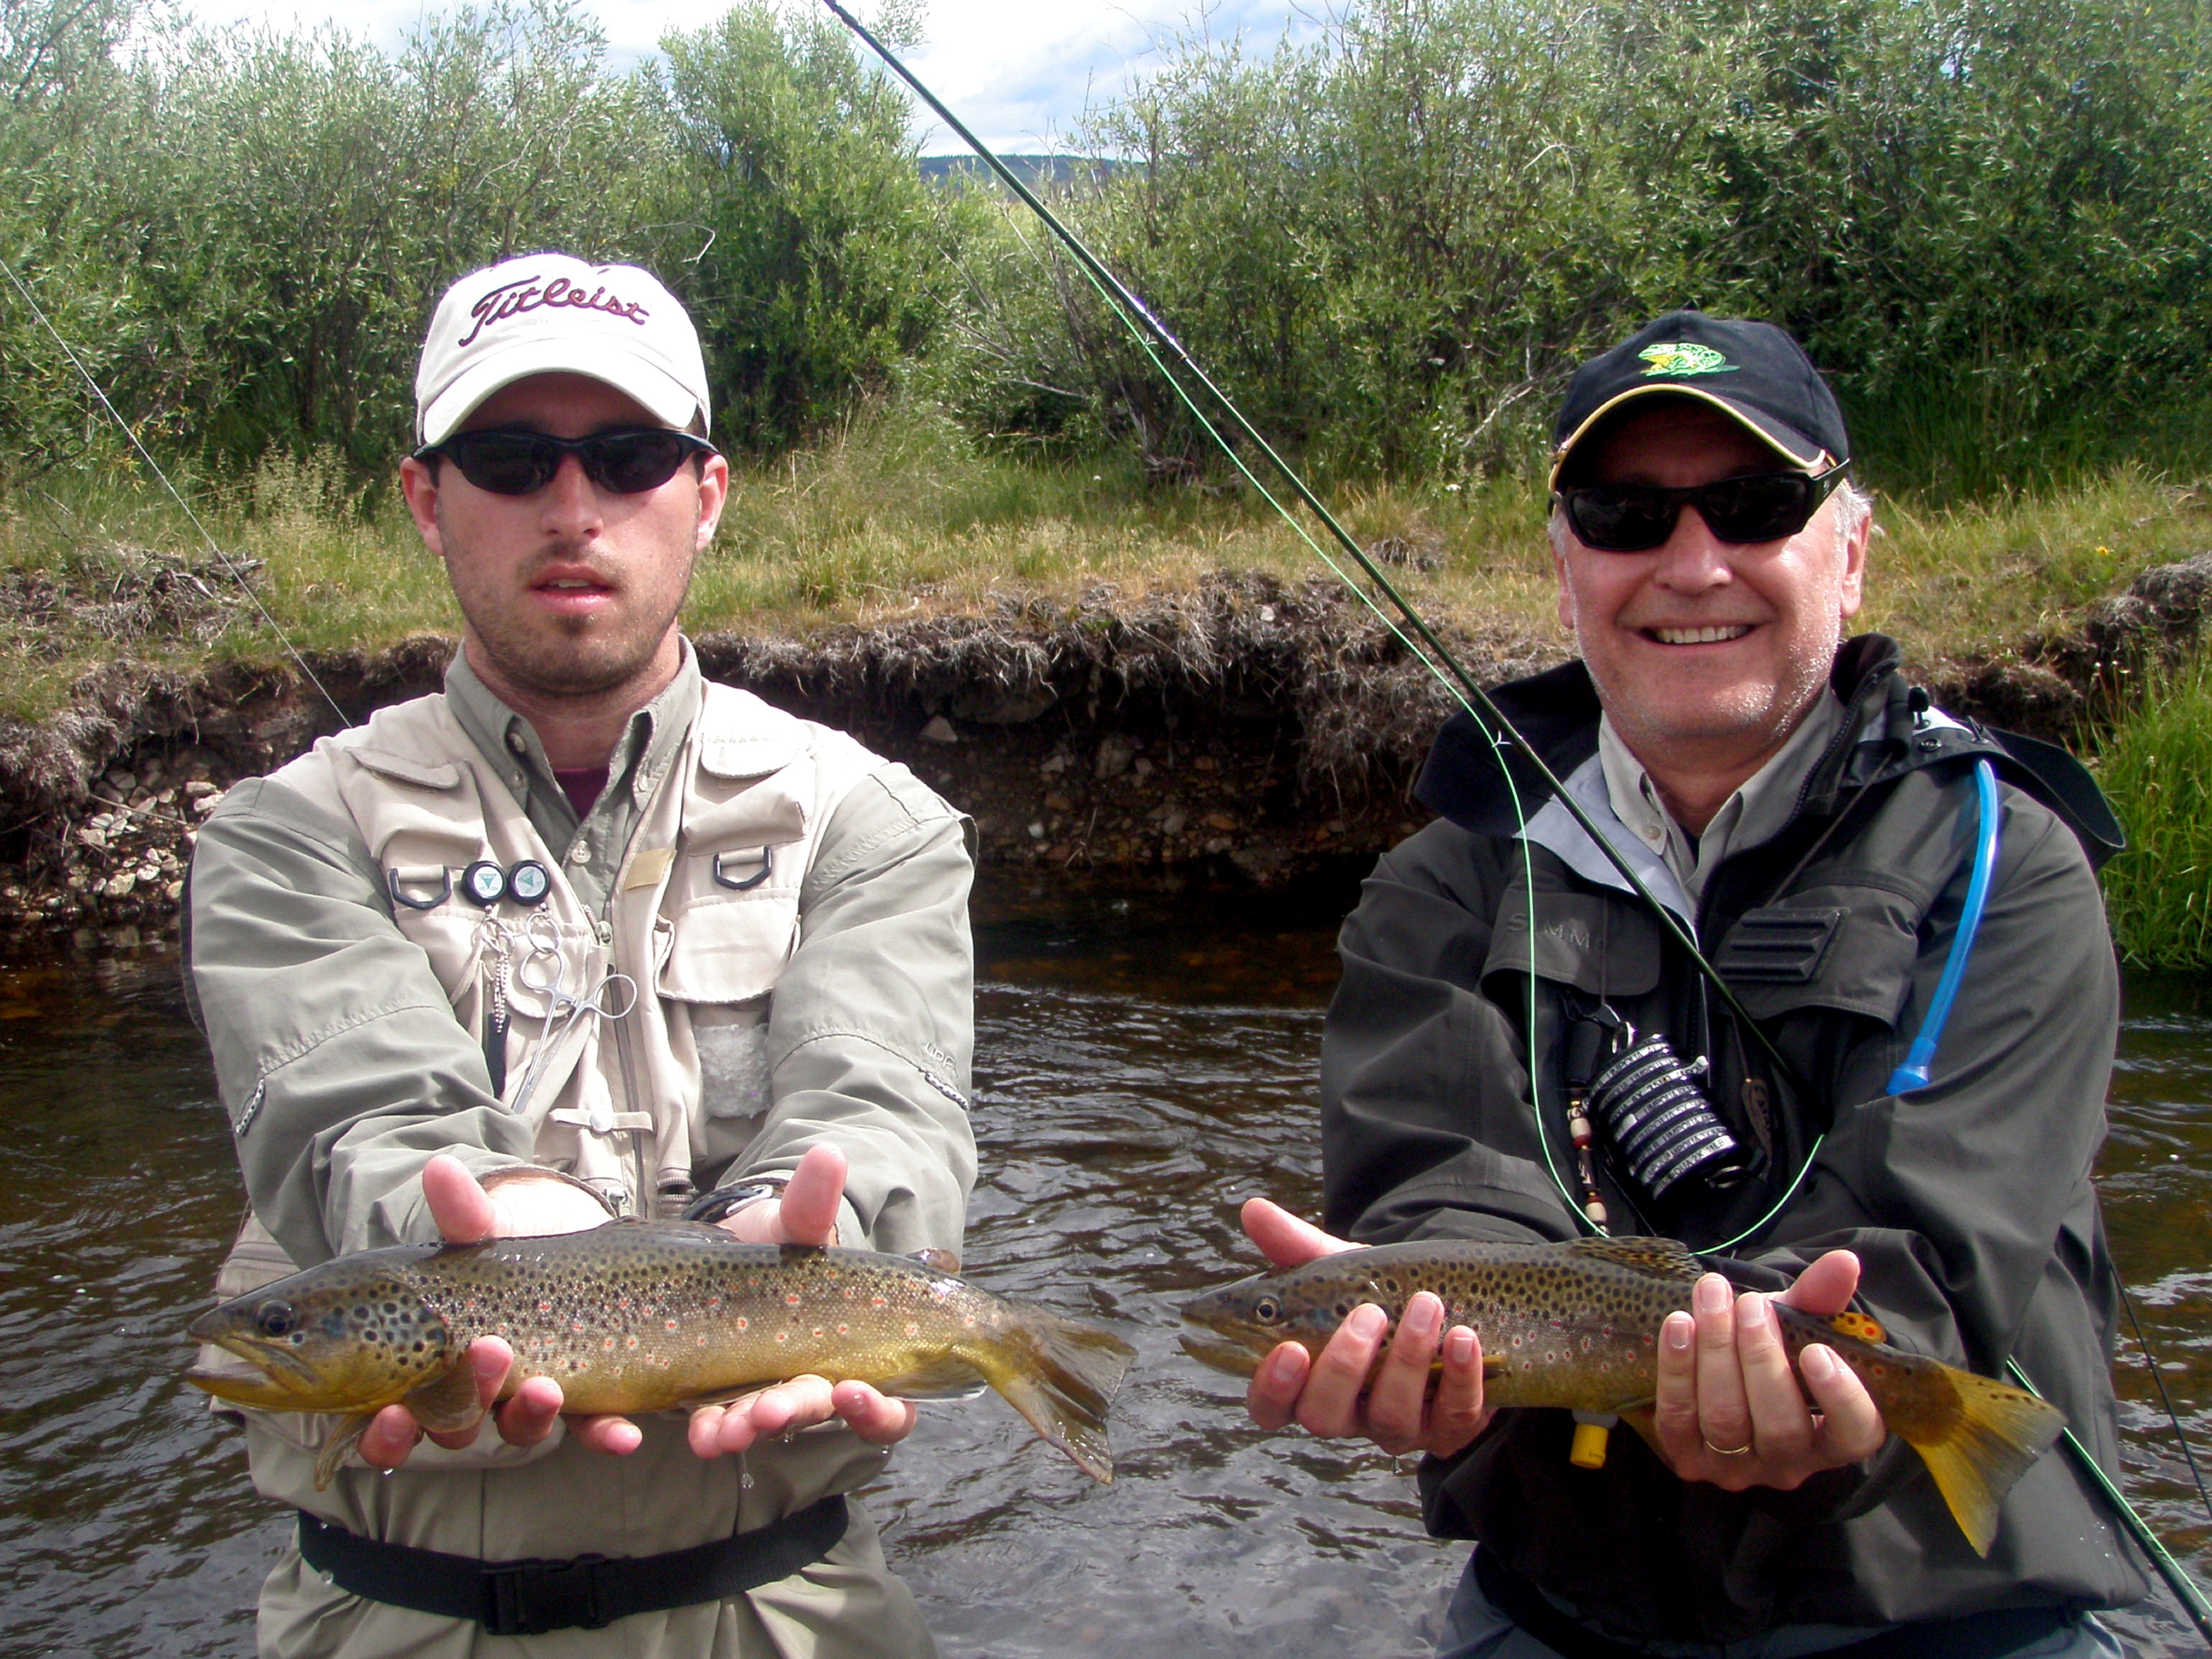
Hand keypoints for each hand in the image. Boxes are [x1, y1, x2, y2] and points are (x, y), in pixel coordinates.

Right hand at [357, 1154, 639, 1470]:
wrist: (580, 1236)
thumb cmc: (514, 1240)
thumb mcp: (491, 1228)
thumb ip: (465, 1213)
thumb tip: (439, 1170)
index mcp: (428, 1365)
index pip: (394, 1420)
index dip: (386, 1431)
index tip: (393, 1411)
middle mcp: (474, 1393)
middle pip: (456, 1428)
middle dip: (467, 1406)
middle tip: (490, 1356)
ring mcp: (529, 1396)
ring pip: (520, 1429)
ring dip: (532, 1417)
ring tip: (550, 1387)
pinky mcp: (585, 1395)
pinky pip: (589, 1428)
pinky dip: (605, 1434)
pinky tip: (625, 1436)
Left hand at [689, 1144, 918, 1458]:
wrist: (714, 1255)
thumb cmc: (775, 1250)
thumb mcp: (794, 1229)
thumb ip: (812, 1203)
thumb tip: (829, 1152)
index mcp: (851, 1356)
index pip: (887, 1407)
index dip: (878, 1410)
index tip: (852, 1389)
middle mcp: (810, 1387)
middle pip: (814, 1417)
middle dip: (793, 1415)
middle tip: (769, 1411)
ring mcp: (759, 1398)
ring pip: (757, 1429)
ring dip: (740, 1432)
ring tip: (717, 1431)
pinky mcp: (710, 1401)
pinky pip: (706, 1427)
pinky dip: (697, 1431)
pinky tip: (677, 1430)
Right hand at [1237, 1197, 1492, 1460]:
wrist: (1451, 1306)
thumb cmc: (1378, 1296)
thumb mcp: (1341, 1271)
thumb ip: (1297, 1246)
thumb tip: (1253, 1209)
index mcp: (1308, 1380)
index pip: (1269, 1406)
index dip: (1272, 1388)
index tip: (1289, 1348)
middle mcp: (1347, 1413)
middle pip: (1324, 1416)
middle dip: (1344, 1365)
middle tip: (1369, 1313)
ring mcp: (1399, 1426)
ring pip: (1391, 1418)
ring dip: (1408, 1360)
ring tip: (1427, 1304)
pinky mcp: (1449, 1428)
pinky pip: (1453, 1419)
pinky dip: (1461, 1377)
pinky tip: (1464, 1337)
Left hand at [1650, 1249, 1886, 1490]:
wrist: (1716, 1372)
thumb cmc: (1772, 1353)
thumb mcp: (1799, 1327)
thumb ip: (1821, 1299)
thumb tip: (1844, 1261)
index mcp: (1832, 1438)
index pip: (1854, 1434)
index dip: (1839, 1398)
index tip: (1816, 1351)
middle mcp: (1788, 1464)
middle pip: (1780, 1426)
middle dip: (1762, 1358)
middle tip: (1753, 1304)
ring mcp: (1736, 1467)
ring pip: (1726, 1419)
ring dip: (1716, 1352)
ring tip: (1712, 1297)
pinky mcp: (1687, 1458)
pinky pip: (1678, 1419)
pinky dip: (1676, 1369)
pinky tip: (1678, 1324)